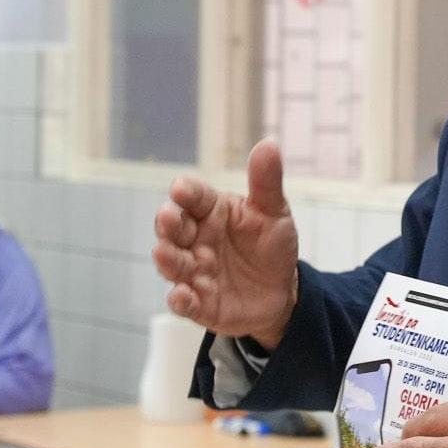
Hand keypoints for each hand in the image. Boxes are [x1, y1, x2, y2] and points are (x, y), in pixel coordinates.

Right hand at [152, 139, 300, 349]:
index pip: (193, 196)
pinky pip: (184, 302)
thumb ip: (266, 182)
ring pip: (172, 263)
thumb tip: (269, 144)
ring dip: (167, 259)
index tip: (181, 189)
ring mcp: (194, 271)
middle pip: (173, 228)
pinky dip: (180, 300)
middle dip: (168, 223)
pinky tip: (182, 296)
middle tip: (169, 218)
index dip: (186, 192)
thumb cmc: (270, 245)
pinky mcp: (199, 303)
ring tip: (165, 254)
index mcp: (211, 211)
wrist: (281, 291)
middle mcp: (196, 239)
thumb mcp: (274, 212)